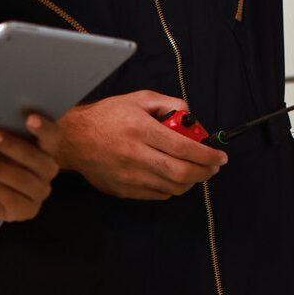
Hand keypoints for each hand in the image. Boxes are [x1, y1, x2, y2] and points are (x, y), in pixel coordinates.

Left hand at [0, 121, 59, 222]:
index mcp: (45, 148)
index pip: (53, 136)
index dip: (44, 128)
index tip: (29, 117)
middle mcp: (47, 170)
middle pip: (39, 160)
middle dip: (14, 147)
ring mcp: (39, 192)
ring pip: (26, 181)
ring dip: (1, 169)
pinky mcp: (27, 211)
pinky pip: (16, 201)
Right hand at [31, 90, 226, 200]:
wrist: (73, 139)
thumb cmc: (107, 116)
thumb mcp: (138, 99)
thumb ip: (168, 104)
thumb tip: (191, 117)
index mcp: (141, 130)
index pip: (183, 147)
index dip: (207, 154)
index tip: (220, 156)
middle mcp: (136, 155)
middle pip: (182, 173)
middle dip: (205, 172)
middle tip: (214, 167)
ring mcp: (130, 176)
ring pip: (173, 187)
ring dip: (191, 181)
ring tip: (196, 171)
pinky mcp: (124, 190)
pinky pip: (158, 195)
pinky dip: (172, 188)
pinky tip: (173, 177)